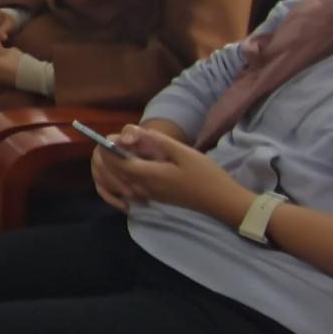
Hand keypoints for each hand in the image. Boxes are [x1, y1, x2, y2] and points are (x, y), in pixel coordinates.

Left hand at [100, 125, 253, 223]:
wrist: (221, 201)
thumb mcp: (184, 153)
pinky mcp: (155, 197)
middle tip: (126, 141)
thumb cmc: (205, 175)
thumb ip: (159, 141)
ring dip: (120, 164)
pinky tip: (143, 162)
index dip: (111, 149)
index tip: (116, 137)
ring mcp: (149, 195)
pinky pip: (132, 185)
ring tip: (133, 149)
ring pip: (123, 179)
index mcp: (148, 175)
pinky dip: (129, 174)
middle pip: (116, 172)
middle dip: (113, 155)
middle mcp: (143, 187)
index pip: (116, 163)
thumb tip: (138, 131)